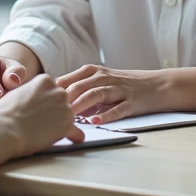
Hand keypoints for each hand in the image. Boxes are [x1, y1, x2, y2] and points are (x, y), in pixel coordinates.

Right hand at [0, 75, 84, 166]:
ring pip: (68, 115)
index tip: (40, 107)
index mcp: (45, 80)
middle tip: (43, 119)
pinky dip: (74, 136)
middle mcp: (58, 91)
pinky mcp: (67, 125)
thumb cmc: (6, 112)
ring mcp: (65, 108)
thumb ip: (31, 92)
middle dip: (55, 109)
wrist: (6, 129)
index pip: (52, 89)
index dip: (46, 99)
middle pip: (62, 100)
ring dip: (61, 122)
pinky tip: (71, 139)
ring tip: (48, 131)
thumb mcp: (18, 92)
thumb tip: (33, 99)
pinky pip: (77, 132)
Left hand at [57, 64, 195, 121]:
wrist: (157, 85)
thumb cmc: (123, 84)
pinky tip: (95, 123)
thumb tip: (54, 99)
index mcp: (94, 72)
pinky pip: (117, 109)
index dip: (53, 91)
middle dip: (64, 99)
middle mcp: (104, 77)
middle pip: (79, 86)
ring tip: (69, 116)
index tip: (38, 102)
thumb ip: (79, 88)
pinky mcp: (131, 102)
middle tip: (48, 112)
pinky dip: (105, 116)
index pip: (69, 79)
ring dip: (81, 105)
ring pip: (96, 95)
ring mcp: (118, 89)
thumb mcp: (100, 81)